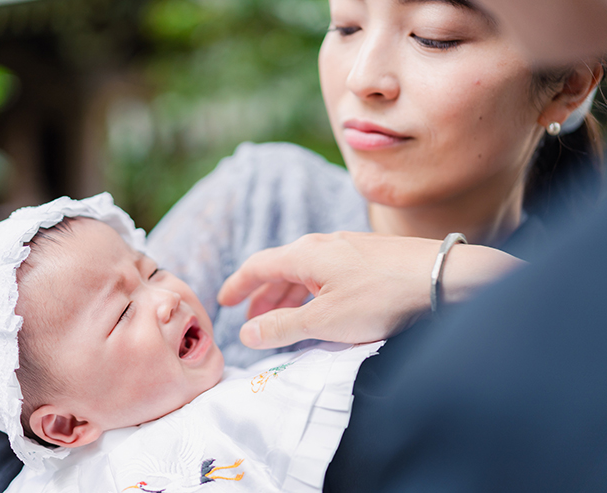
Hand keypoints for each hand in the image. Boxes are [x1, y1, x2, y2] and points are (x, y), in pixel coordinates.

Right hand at [217, 232, 523, 348]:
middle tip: (253, 322)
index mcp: (305, 254)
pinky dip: (314, 293)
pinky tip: (324, 310)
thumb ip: (282, 327)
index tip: (223, 302)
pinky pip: (329, 274)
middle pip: (281, 268)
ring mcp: (350, 248)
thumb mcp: (325, 321)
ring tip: (284, 320)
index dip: (238, 285)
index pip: (258, 265)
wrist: (445, 277)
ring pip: (307, 272)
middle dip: (263, 296)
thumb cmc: (382, 298)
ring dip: (289, 296)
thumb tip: (247, 333)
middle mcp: (324, 244)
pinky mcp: (372, 257)